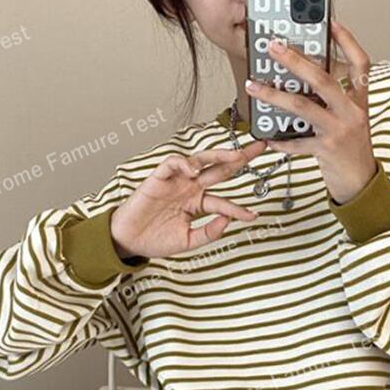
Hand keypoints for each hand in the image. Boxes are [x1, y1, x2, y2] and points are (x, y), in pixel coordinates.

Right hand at [110, 140, 267, 259]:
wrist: (129, 241)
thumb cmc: (155, 239)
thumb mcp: (188, 241)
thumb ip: (208, 233)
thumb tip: (228, 220)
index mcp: (197, 203)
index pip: (223, 201)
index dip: (238, 209)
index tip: (253, 216)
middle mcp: (189, 188)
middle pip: (219, 169)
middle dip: (239, 159)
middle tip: (260, 149)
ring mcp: (176, 181)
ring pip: (200, 161)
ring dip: (218, 155)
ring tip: (234, 155)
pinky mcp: (158, 178)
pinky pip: (173, 164)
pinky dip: (183, 163)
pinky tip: (193, 170)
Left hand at [244, 20, 376, 204]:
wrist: (362, 185)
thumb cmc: (354, 152)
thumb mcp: (352, 121)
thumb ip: (335, 103)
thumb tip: (304, 86)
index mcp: (359, 102)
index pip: (360, 65)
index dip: (347, 42)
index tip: (331, 25)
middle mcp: (351, 113)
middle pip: (323, 79)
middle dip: (295, 61)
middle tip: (274, 48)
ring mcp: (338, 131)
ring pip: (302, 107)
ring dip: (274, 96)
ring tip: (255, 87)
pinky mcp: (325, 150)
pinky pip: (296, 142)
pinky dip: (280, 140)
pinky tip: (268, 137)